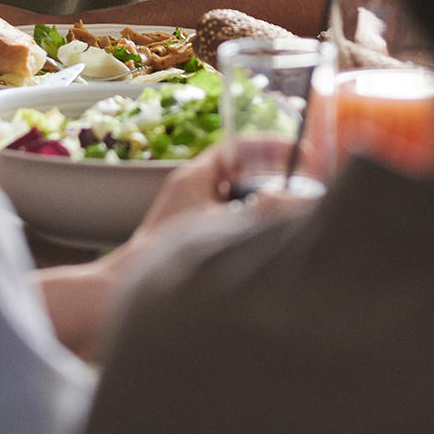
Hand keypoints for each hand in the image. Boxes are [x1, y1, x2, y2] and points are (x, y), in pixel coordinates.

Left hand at [130, 136, 318, 247]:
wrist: (129, 287)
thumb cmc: (168, 255)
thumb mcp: (222, 228)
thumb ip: (258, 213)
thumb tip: (294, 199)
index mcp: (195, 176)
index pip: (238, 147)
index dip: (270, 146)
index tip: (300, 152)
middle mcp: (195, 187)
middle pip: (243, 169)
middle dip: (274, 174)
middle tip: (304, 181)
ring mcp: (196, 209)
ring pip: (241, 194)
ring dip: (265, 200)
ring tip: (294, 208)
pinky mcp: (199, 232)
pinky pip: (234, 216)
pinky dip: (254, 221)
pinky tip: (271, 235)